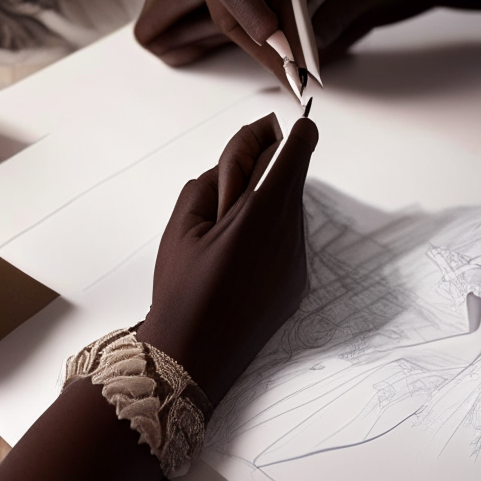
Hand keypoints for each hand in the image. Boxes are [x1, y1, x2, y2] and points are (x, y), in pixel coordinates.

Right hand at [135, 114, 317, 405]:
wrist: (194, 355)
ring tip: (230, 235)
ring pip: (291, 214)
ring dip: (269, 208)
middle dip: (269, 173)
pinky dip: (273, 238)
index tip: (293, 124)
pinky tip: (243, 261)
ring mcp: (299, 261)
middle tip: (234, 186)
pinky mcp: (299, 284)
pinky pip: (290, 243)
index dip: (296, 133)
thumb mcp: (182, 223)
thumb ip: (215, 179)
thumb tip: (242, 157)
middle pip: (292, 182)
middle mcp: (290, 233)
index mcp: (261, 211)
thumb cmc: (181, 287)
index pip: (296, 153)